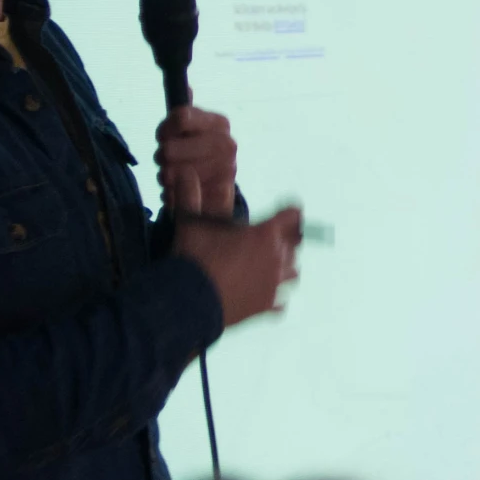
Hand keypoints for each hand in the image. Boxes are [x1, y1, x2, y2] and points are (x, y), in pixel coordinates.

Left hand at [156, 106, 238, 218]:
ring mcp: (225, 172)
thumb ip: (185, 110)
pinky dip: (171, 196)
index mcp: (220, 123)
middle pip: (169, 150)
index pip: (180, 117)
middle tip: (170, 159)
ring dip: (166, 176)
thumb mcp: (189, 128)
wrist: (213, 191)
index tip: (166, 135)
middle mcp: (228, 145)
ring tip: (176, 175)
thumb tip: (188, 87)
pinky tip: (180, 191)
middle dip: (164, 156)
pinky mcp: (216, 198)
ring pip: (169, 173)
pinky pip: (175, 196)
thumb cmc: (194, 153)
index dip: (165, 129)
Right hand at [174, 206, 302, 325]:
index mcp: (265, 233)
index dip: (287, 210)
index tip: (281, 211)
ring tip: (266, 267)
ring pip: (293, 273)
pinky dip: (274, 299)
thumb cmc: (194, 258)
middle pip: (294, 244)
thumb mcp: (190, 223)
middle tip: (264, 241)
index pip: (293, 214)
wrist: (187, 302)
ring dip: (283, 268)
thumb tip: (185, 171)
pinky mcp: (267, 307)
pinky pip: (282, 303)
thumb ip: (190, 195)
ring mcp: (274, 284)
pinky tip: (261, 295)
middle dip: (281, 240)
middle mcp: (277, 257)